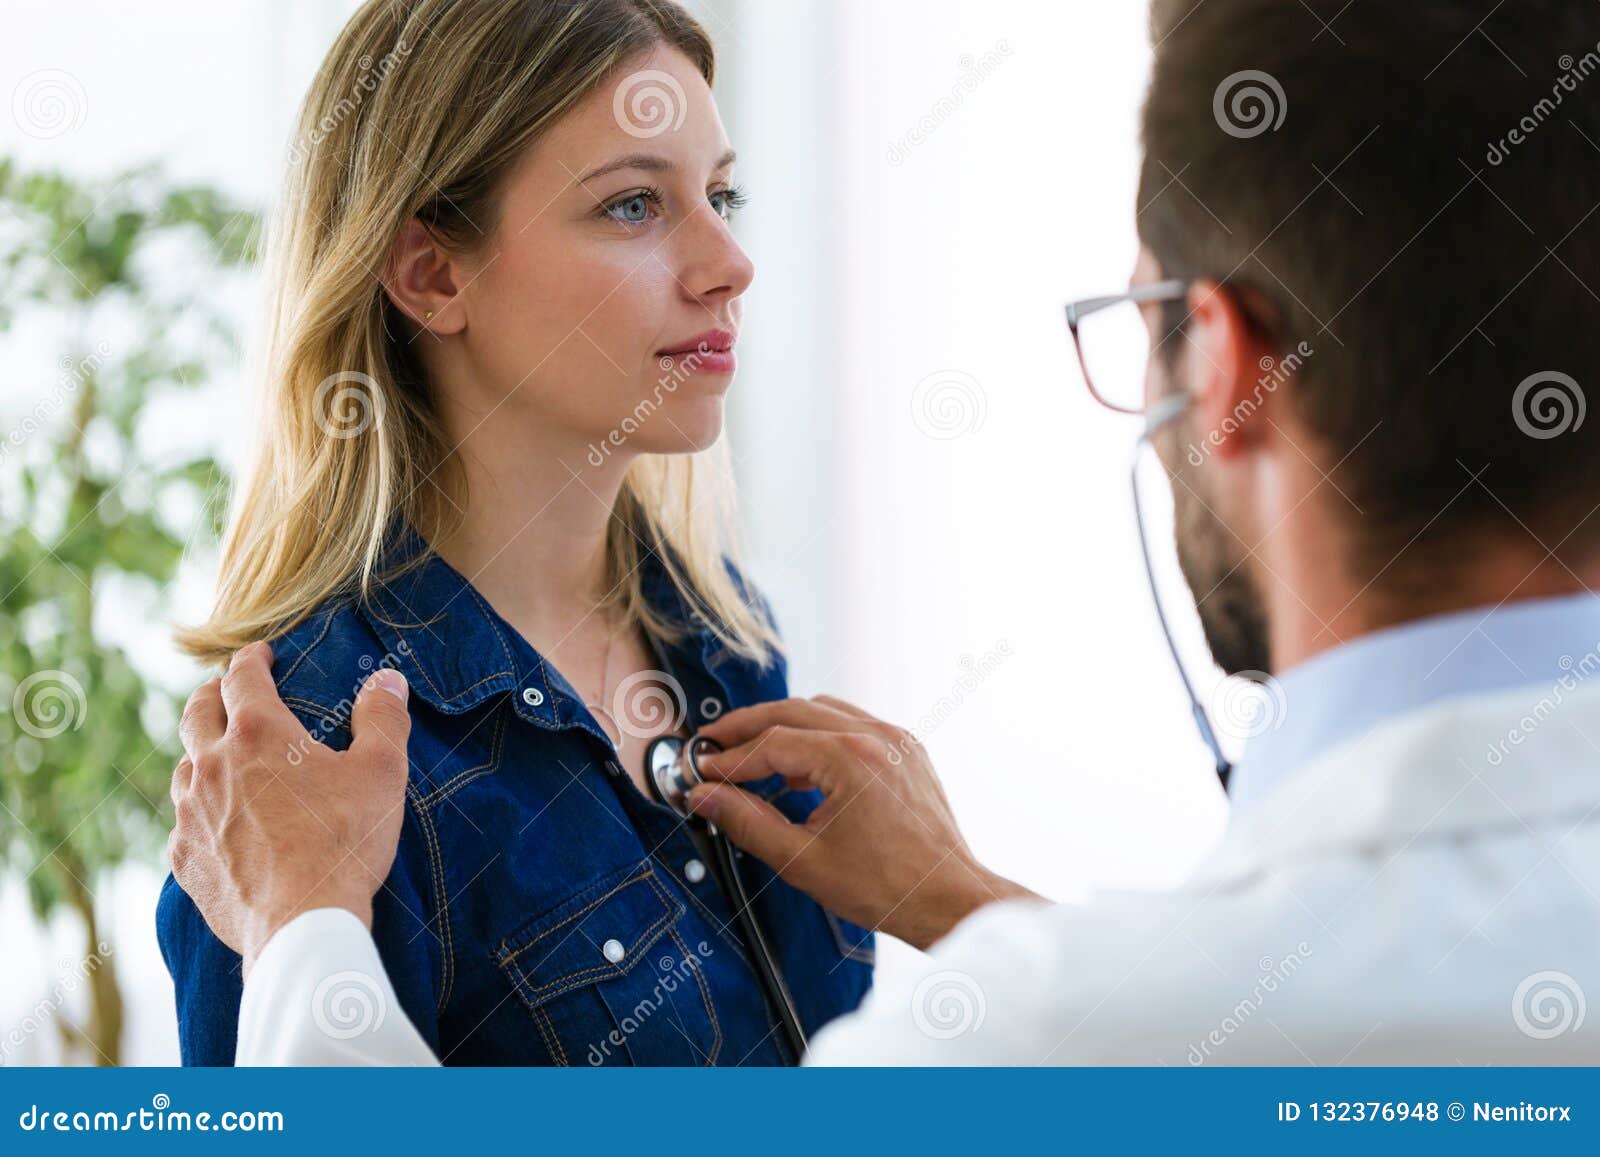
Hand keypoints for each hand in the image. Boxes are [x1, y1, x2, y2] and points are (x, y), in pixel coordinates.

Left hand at [167, 641, 412, 974]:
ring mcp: (191, 814)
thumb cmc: (344, 842)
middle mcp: (212, 765)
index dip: (252, 659)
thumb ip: (383, 718)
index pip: (241, 676)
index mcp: (258, 733)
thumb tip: (387, 680)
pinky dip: (200, 812)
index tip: (261, 654)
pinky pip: (184, 823)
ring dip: (202, 754)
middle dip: (211, 694)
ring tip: (222, 759)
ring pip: (184, 768)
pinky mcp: (185, 859)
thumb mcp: (381, 772)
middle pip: (195, 712)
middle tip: (226, 691)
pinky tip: (220, 824)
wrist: (300, 924)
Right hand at [687, 696, 1037, 950]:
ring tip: (752, 755)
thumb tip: (706, 797)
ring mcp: (895, 739)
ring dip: (783, 726)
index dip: (730, 759)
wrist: (946, 898)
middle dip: (747, 727)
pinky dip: (818, 736)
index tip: (702, 772)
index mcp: (850, 758)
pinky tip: (800, 768)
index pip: (772, 743)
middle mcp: (876, 737)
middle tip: (714, 744)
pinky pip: (852, 724)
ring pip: (822, 711)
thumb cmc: (886, 886)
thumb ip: (747, 822)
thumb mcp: (802, 859)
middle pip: (793, 711)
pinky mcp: (906, 750)